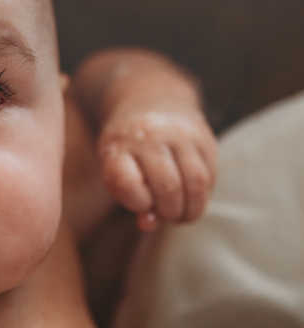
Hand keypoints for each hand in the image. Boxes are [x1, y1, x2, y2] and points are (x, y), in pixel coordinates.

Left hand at [98, 104, 217, 230]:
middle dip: (170, 211)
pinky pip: (210, 174)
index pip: (129, 183)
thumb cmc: (129, 148)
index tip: (142, 205)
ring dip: (192, 208)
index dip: (138, 202)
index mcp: (119, 145)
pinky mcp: (204, 137)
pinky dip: (204, 195)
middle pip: (168, 185)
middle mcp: (149, 136)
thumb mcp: (116, 168)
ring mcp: (179, 134)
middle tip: (168, 217)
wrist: (150, 102)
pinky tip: (194, 198)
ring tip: (183, 216)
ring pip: (196, 181)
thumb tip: (148, 225)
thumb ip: (128, 197)